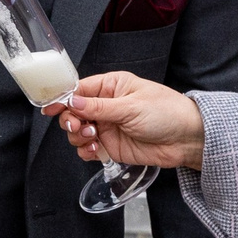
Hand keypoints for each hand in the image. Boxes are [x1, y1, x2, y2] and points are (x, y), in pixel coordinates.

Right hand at [59, 73, 206, 169]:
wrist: (186, 139)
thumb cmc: (166, 112)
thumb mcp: (131, 106)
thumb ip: (99, 107)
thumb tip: (72, 102)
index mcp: (112, 86)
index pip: (79, 90)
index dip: (63, 99)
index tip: (51, 108)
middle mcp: (106, 106)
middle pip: (73, 112)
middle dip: (70, 121)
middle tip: (79, 127)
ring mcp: (107, 127)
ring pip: (78, 132)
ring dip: (79, 137)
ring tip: (93, 138)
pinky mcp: (111, 146)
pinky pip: (88, 149)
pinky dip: (86, 151)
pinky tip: (95, 150)